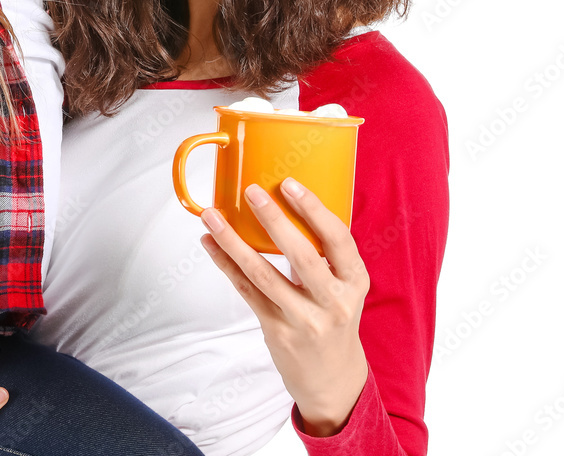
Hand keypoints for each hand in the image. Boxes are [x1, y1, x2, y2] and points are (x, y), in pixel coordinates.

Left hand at [200, 178, 369, 436]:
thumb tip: (283, 198)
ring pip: (263, 274)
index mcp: (354, 281)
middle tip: (251, 191)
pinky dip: (225, 263)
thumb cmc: (333, 315)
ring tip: (212, 215)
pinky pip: (246, 290)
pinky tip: (210, 242)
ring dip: (233, 241)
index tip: (290, 184)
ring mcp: (304, 319)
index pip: (339, 239)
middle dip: (273, 220)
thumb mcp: (343, 285)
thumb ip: (324, 251)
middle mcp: (333, 301)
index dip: (314, 210)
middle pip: (302, 256)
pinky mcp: (277, 330)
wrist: (333, 379)